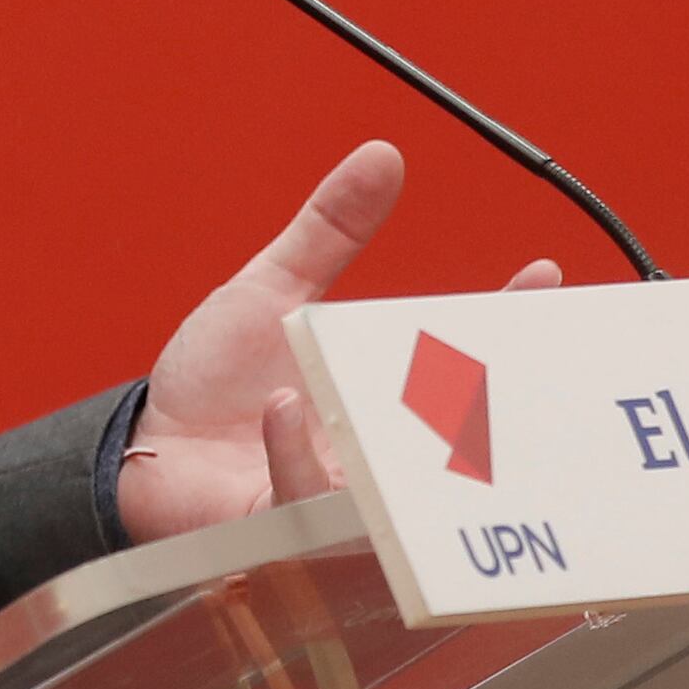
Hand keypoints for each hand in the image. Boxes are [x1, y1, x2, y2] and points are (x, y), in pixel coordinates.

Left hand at [115, 141, 564, 537]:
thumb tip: (380, 158)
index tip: (543, 280)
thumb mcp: (274, 289)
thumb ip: (329, 231)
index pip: (466, 364)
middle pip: (455, 438)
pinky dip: (298, 454)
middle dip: (490, 403)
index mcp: (383, 394)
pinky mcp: (292, 530)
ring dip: (399, 436)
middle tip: (502, 364)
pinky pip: (312, 504)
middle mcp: (376, 452)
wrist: (145, 450)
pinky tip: (282, 408)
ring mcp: (340, 498)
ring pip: (399, 487)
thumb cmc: (214, 382)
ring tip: (374, 381)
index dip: (509, 327)